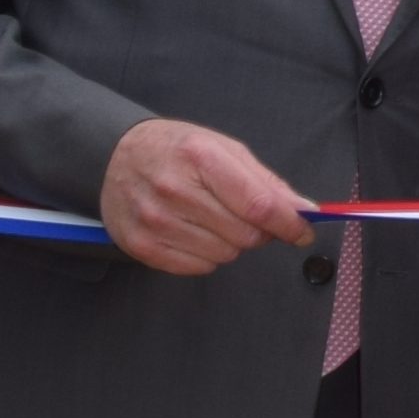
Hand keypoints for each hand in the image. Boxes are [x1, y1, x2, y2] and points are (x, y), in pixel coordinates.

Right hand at [101, 120, 315, 273]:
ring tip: (210, 218)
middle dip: (257, 230)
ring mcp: (155, 220)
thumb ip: (265, 182)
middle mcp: (174, 190)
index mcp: (200, 157)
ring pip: (224, 254)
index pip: (257, 205)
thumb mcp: (224, 149)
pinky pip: (198, 268)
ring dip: (230, 242)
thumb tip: (303, 210)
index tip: (302, 231)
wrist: (115, 157)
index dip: (288, 224)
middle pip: (245, 234)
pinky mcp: (142, 246)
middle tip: (244, 215)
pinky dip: (205, 255)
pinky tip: (192, 231)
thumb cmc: (176, 151)